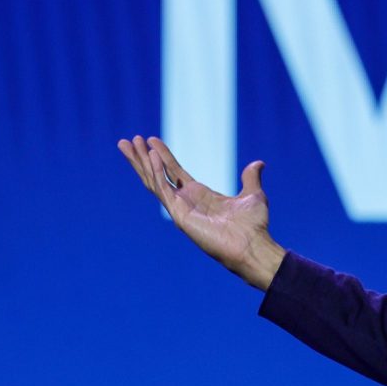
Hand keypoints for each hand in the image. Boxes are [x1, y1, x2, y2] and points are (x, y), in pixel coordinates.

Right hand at [116, 135, 286, 289]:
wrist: (253, 245)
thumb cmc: (253, 226)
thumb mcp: (253, 195)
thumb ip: (250, 178)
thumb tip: (259, 163)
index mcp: (200, 195)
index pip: (174, 172)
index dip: (162, 156)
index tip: (150, 140)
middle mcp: (186, 201)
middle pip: (157, 175)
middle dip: (142, 158)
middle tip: (128, 140)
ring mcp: (181, 209)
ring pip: (154, 182)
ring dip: (141, 162)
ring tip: (128, 144)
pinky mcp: (180, 216)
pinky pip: (164, 191)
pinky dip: (156, 174)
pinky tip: (151, 158)